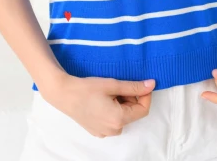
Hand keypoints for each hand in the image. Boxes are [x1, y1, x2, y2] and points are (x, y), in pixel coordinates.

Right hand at [40, 72, 156, 137]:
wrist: (64, 94)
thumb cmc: (87, 88)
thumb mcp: (113, 85)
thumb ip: (134, 87)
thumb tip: (152, 85)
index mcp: (119, 119)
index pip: (143, 110)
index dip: (145, 95)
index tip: (141, 84)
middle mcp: (114, 130)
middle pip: (132, 113)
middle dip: (131, 98)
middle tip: (118, 86)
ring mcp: (104, 133)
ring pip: (123, 117)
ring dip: (122, 104)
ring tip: (109, 92)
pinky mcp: (97, 131)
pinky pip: (113, 121)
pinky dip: (113, 110)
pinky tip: (102, 100)